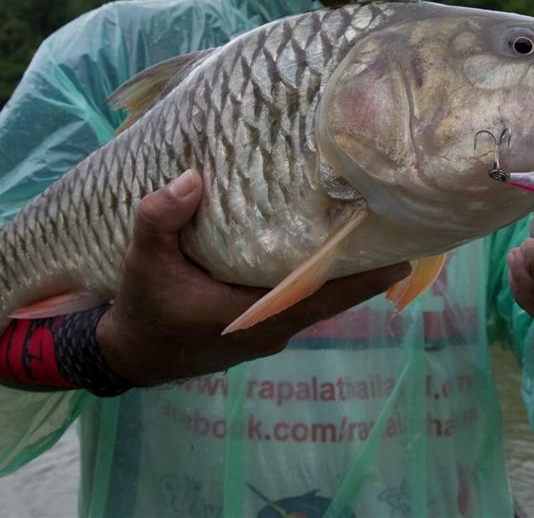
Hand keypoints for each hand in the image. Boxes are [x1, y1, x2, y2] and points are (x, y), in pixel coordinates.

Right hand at [96, 169, 409, 385]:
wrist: (131, 356)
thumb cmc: (145, 312)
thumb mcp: (143, 262)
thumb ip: (160, 219)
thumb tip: (190, 177)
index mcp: (257, 316)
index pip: (326, 296)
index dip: (364, 276)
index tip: (402, 252)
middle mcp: (274, 326)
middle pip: (333, 294)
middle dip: (362, 262)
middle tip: (392, 218)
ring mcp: (269, 329)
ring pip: (317, 296)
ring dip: (339, 267)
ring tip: (364, 222)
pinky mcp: (260, 325)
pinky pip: (299, 297)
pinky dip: (313, 274)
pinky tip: (318, 243)